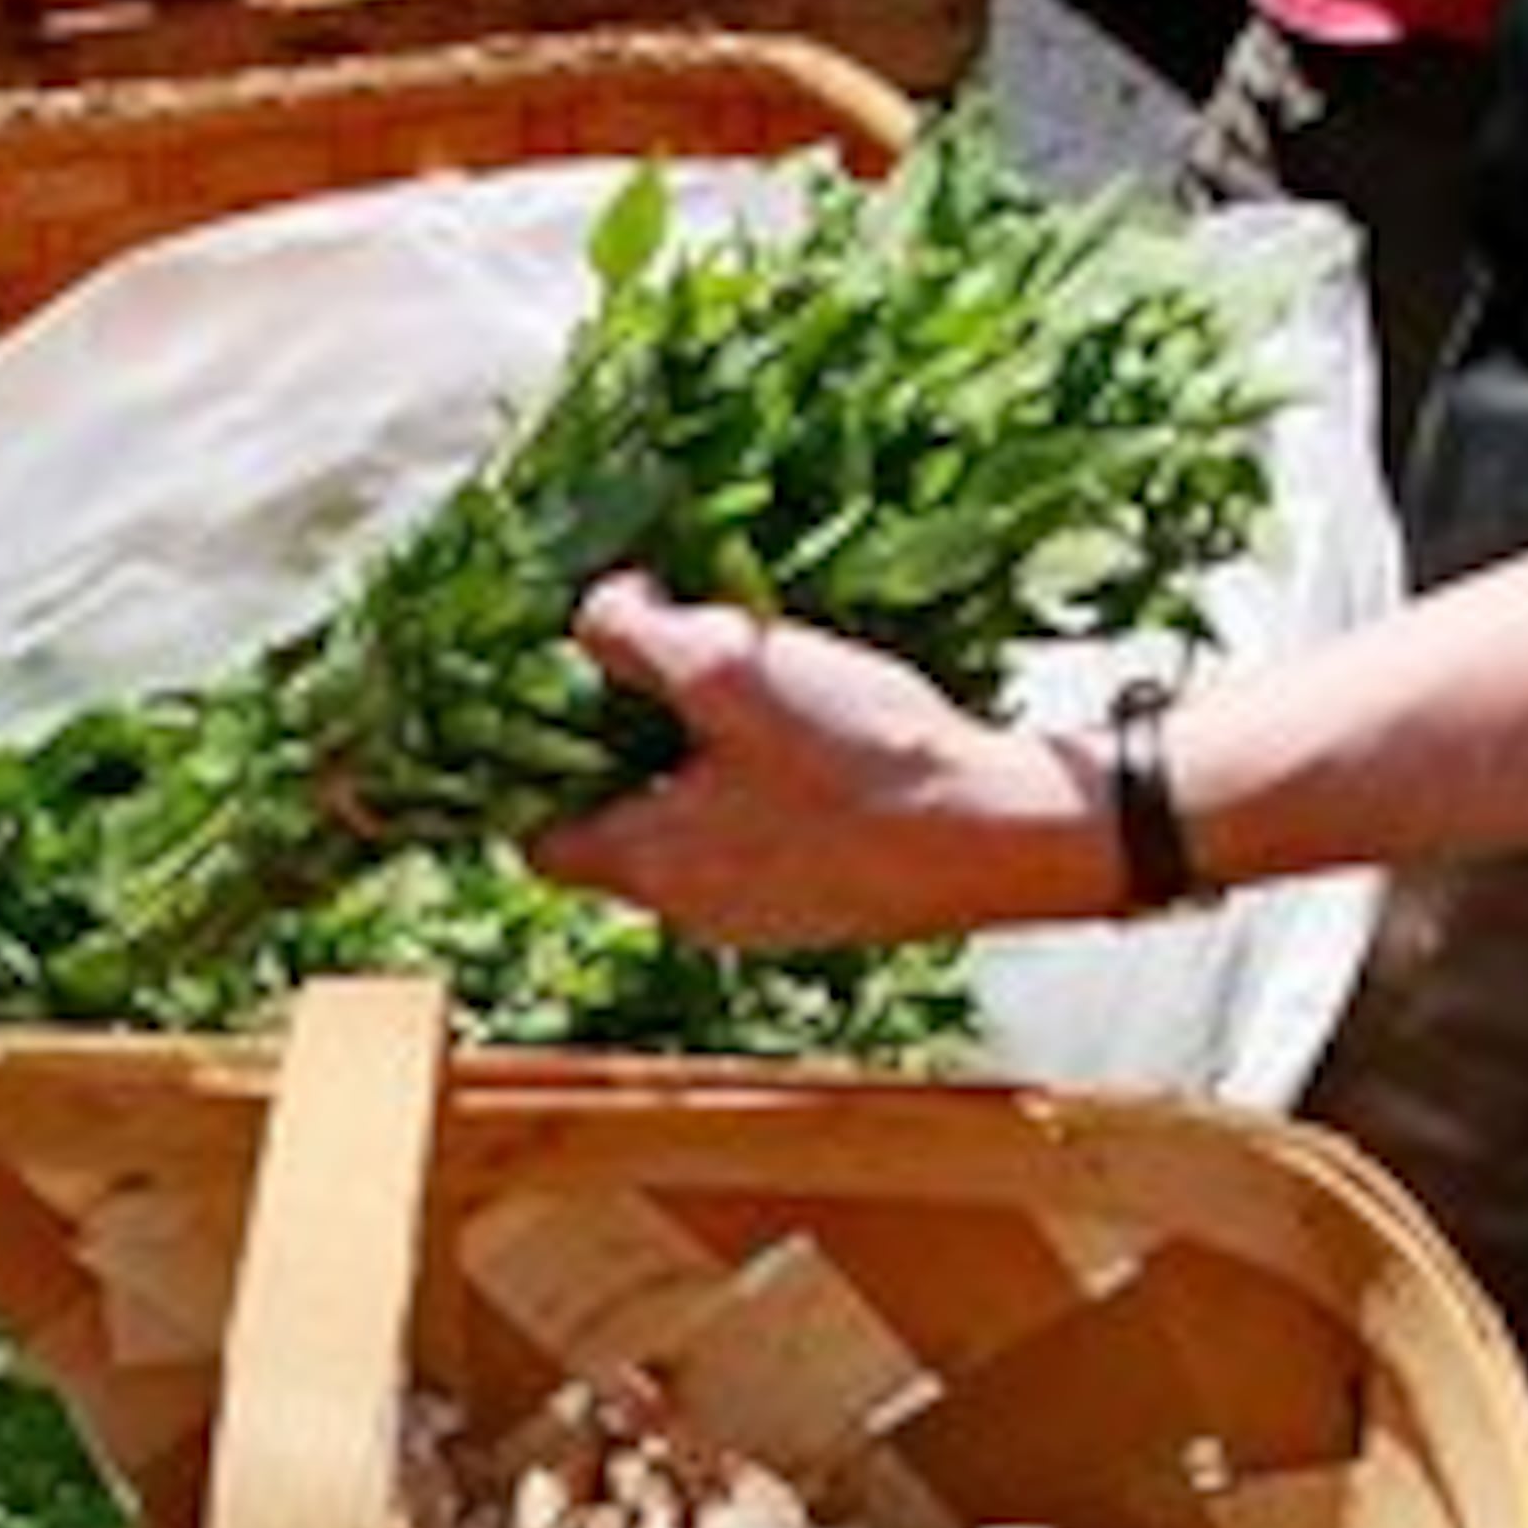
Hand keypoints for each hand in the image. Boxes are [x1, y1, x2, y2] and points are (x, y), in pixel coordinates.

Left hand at [531, 572, 1110, 949]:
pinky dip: (759, 788)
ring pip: (691, 832)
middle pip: (616, 828)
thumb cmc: (856, 760)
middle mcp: (691, 910)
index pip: (538, 839)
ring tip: (743, 685)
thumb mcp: (730, 670)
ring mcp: (760, 915)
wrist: (998, 836)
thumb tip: (594, 612)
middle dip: (623, 747)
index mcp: (648, 865)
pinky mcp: (820, 903)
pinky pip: (759, 839)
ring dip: (698, 762)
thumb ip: (637, 636)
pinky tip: (807, 733)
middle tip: (659, 662)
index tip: (552, 696)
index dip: (530, 768)